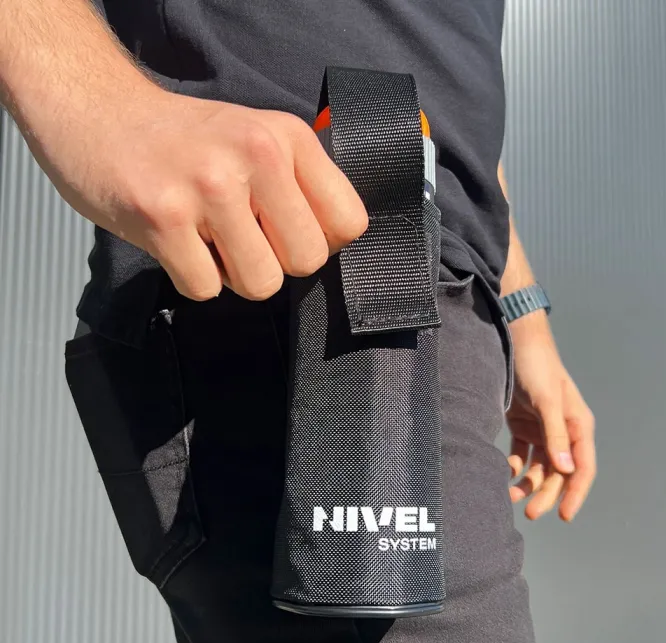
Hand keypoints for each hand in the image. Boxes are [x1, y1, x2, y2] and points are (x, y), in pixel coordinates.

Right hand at [25, 84, 368, 300]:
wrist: (99, 113)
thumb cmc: (187, 141)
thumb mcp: (258, 138)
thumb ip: (301, 185)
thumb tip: (331, 244)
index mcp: (289, 137)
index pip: (349, 223)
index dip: (321, 242)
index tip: (288, 232)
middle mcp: (256, 154)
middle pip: (307, 261)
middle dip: (277, 263)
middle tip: (244, 237)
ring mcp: (209, 186)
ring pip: (260, 284)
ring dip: (234, 275)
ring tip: (208, 238)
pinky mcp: (163, 218)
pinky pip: (206, 289)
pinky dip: (193, 277)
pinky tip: (178, 242)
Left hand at [506, 312, 595, 520]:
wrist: (514, 342)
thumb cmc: (537, 367)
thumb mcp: (548, 400)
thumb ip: (555, 433)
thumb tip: (565, 468)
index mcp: (578, 425)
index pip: (582, 467)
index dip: (575, 493)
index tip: (565, 515)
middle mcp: (563, 431)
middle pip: (558, 472)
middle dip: (546, 494)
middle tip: (531, 513)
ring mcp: (542, 429)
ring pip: (538, 466)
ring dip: (527, 483)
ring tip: (510, 497)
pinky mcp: (522, 424)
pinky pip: (521, 453)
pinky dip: (514, 466)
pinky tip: (504, 473)